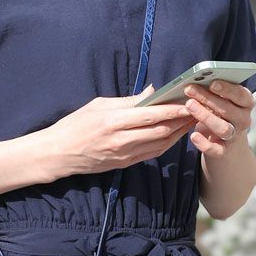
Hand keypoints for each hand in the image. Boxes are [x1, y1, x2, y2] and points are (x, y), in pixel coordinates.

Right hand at [44, 83, 196, 176]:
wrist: (58, 154)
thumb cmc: (75, 125)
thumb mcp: (98, 105)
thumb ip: (128, 100)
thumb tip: (153, 91)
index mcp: (113, 121)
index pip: (151, 115)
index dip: (173, 109)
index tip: (189, 100)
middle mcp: (121, 140)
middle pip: (161, 131)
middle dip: (182, 120)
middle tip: (197, 109)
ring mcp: (124, 155)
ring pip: (160, 144)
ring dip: (178, 133)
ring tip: (192, 121)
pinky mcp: (124, 164)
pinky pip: (152, 153)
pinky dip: (167, 144)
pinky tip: (176, 135)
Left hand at [183, 80, 255, 155]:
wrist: (227, 147)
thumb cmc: (221, 117)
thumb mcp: (221, 103)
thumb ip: (214, 93)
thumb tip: (195, 82)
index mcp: (245, 104)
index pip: (240, 94)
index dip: (227, 89)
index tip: (212, 83)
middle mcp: (243, 120)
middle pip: (228, 109)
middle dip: (208, 98)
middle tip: (190, 90)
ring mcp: (234, 136)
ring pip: (222, 128)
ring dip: (205, 116)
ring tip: (189, 106)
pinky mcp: (223, 151)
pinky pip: (215, 149)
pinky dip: (204, 143)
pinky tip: (193, 135)